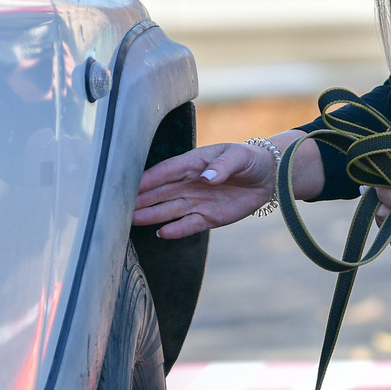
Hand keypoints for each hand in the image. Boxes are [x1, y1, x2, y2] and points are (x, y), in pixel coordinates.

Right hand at [134, 140, 274, 238]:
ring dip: (152, 215)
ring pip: (170, 209)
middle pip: (161, 193)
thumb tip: (207, 177)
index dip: (149, 179)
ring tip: (133, 221)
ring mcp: (197, 201)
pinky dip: (176, 229)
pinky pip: (189, 224)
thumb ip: (223, 166)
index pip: (166, 172)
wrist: (268, 177)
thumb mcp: (238, 156)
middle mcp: (190, 183)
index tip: (131, 185)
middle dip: (142, 199)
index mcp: (193, 163)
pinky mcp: (209, 217)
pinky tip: (162, 233)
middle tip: (122, 207)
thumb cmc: (249, 159)